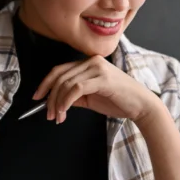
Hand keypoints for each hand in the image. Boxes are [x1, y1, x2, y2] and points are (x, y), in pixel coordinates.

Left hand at [33, 56, 160, 124]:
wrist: (141, 106)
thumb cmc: (119, 101)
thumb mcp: (91, 98)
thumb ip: (74, 97)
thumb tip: (56, 102)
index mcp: (89, 63)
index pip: (60, 70)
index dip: (46, 83)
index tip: (38, 98)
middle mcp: (92, 61)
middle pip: (60, 76)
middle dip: (50, 97)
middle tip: (48, 114)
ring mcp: (98, 68)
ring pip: (66, 83)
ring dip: (57, 103)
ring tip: (57, 117)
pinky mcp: (102, 78)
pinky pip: (76, 88)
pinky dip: (66, 101)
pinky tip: (64, 112)